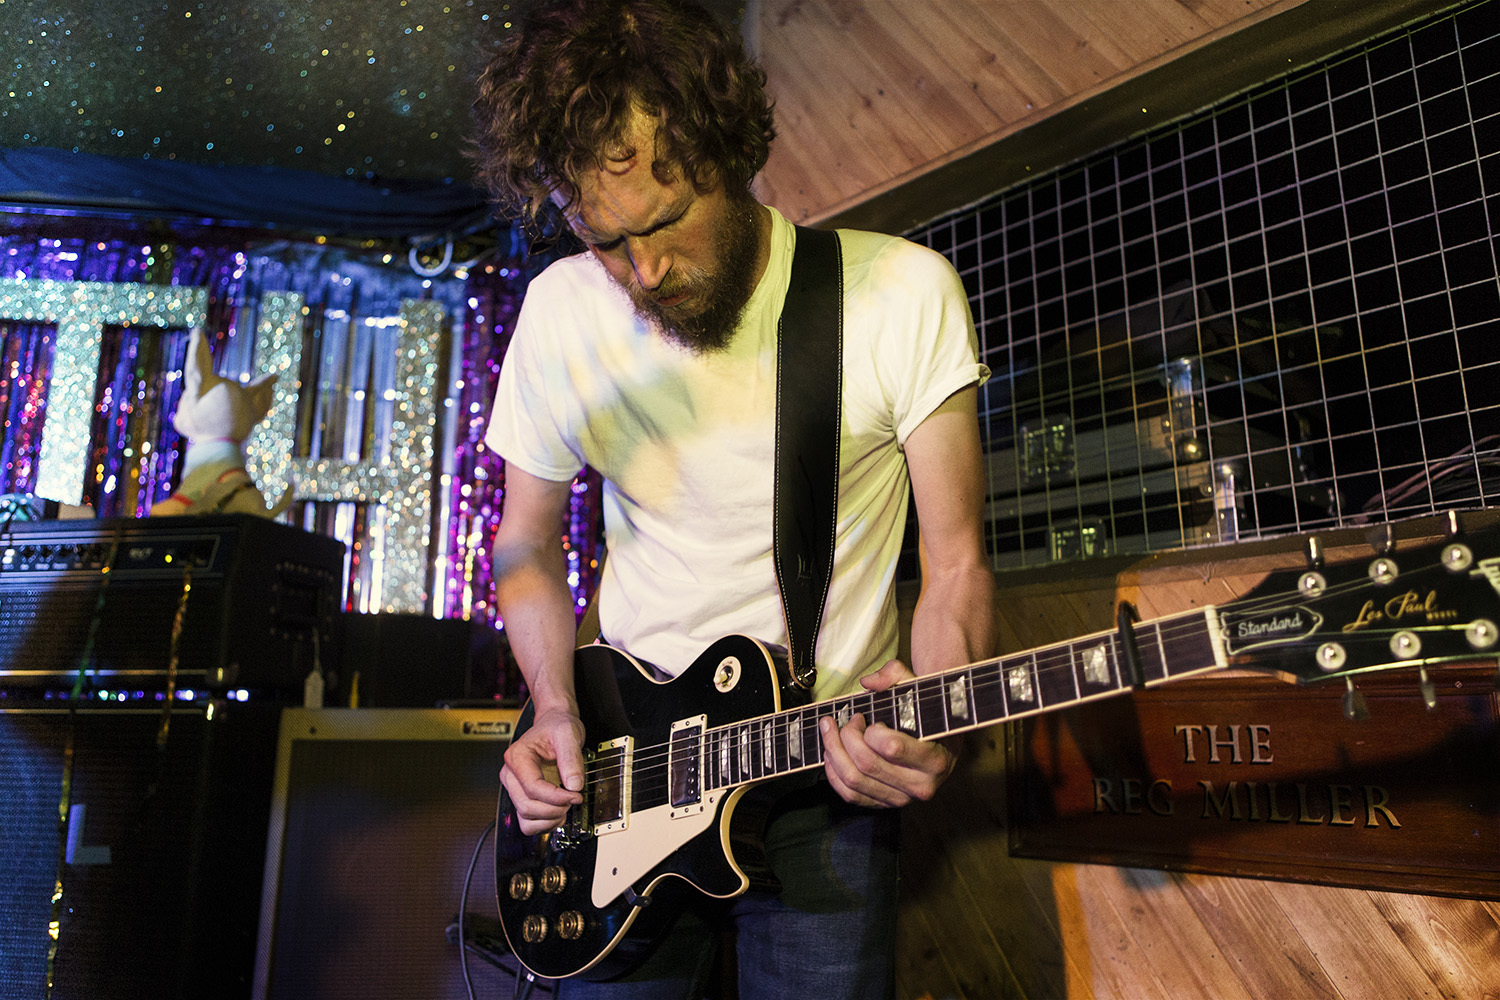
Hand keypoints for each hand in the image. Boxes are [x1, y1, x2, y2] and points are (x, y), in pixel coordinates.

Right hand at [500, 706, 587, 834]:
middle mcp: (511, 774)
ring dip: (548, 820)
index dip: (556, 797)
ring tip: (566, 808)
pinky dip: (544, 823)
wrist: (554, 724)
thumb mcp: (568, 734)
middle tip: (573, 800)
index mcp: (517, 757)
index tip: (576, 795)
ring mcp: (515, 788)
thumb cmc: (557, 726)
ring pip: (525, 818)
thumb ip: (571, 759)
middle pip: (527, 806)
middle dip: (554, 809)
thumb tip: (574, 785)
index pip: (533, 788)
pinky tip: (559, 813)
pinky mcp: (522, 796)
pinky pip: (528, 821)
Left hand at [819, 659, 956, 808]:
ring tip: (831, 732)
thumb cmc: (926, 716)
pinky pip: (850, 795)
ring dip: (833, 752)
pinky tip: (831, 754)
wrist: (940, 745)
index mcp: (934, 759)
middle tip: (849, 720)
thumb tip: (868, 682)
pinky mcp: (885, 804)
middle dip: (846, 736)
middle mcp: (920, 786)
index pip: (891, 747)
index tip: (866, 717)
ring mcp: (902, 799)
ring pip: (854, 780)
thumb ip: (896, 676)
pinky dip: (834, 773)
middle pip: (866, 764)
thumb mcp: (918, 690)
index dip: (870, 730)